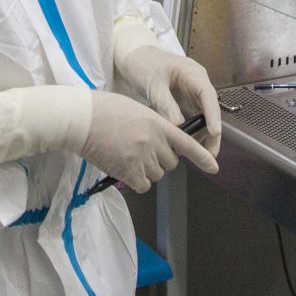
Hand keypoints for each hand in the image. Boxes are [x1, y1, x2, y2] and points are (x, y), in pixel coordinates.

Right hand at [78, 92, 217, 192]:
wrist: (81, 119)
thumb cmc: (104, 110)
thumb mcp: (137, 111)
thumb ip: (154, 128)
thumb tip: (161, 146)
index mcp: (157, 124)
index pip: (186, 143)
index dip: (202, 157)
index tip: (214, 168)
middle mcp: (153, 141)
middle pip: (171, 163)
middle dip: (161, 160)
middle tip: (142, 150)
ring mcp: (141, 157)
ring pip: (156, 175)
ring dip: (147, 170)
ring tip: (128, 155)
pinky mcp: (127, 171)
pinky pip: (143, 185)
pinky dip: (136, 181)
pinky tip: (124, 168)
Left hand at [116, 44, 222, 154]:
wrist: (134, 57)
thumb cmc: (144, 64)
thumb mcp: (154, 85)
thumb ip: (166, 105)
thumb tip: (178, 127)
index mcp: (193, 73)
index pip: (208, 95)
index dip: (213, 115)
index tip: (215, 132)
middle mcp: (197, 83)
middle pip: (211, 109)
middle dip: (212, 132)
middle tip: (210, 153)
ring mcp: (192, 92)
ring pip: (204, 116)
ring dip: (202, 134)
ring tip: (196, 153)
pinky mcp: (185, 100)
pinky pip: (193, 117)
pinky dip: (192, 130)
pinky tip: (187, 142)